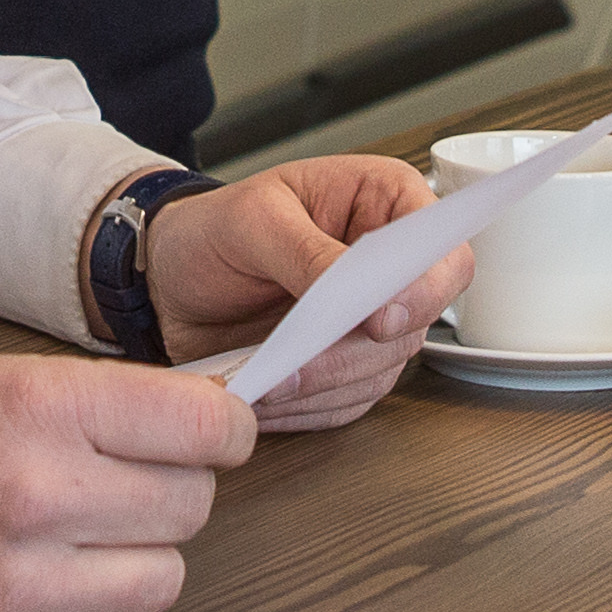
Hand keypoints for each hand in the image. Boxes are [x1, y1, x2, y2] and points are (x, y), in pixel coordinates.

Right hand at [0, 354, 253, 611]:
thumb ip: (92, 401)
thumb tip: (204, 417)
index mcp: (35, 409)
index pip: (202, 426)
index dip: (224, 431)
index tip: (217, 437)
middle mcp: (36, 497)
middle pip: (191, 507)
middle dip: (170, 493)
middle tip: (118, 487)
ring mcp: (19, 590)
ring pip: (160, 581)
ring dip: (131, 561)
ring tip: (72, 542)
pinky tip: (23, 589)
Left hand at [141, 156, 473, 430]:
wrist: (168, 277)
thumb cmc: (213, 228)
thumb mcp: (252, 219)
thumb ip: (306, 251)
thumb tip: (351, 288)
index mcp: (385, 204)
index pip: (444, 252)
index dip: (426, 290)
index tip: (381, 316)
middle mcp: (388, 268)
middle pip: (414, 325)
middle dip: (353, 349)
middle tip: (297, 358)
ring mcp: (369, 323)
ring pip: (380, 371)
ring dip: (324, 384)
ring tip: (268, 379)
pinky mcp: (342, 368)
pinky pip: (345, 402)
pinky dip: (307, 407)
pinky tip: (267, 395)